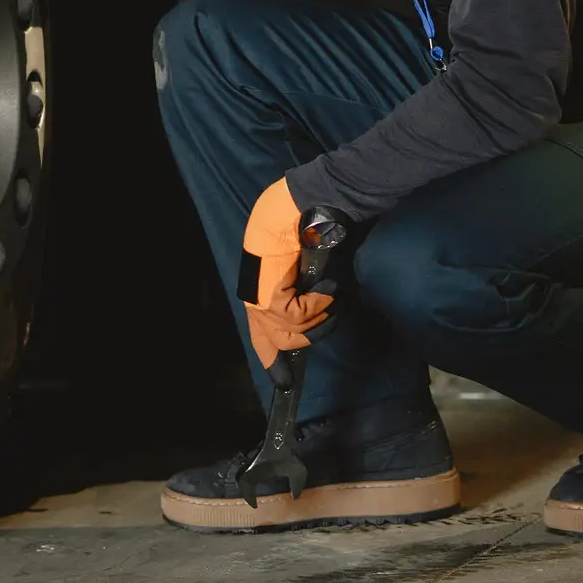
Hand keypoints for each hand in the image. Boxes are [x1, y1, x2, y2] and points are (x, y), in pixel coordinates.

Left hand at [240, 177, 334, 367]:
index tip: (282, 380)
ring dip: (316, 315)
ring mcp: (257, 292)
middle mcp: (254, 290)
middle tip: (326, 308)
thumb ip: (303, 289)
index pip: (260, 330)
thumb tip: (316, 314)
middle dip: (305, 333)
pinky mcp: (267, 292)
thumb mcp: (308, 265)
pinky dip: (316, 305)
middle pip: (275, 338)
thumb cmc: (310, 227)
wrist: (306, 201)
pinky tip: (326, 286)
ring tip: (328, 290)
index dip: (270, 355)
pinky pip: (294, 317)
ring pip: (288, 331)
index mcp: (260, 283)